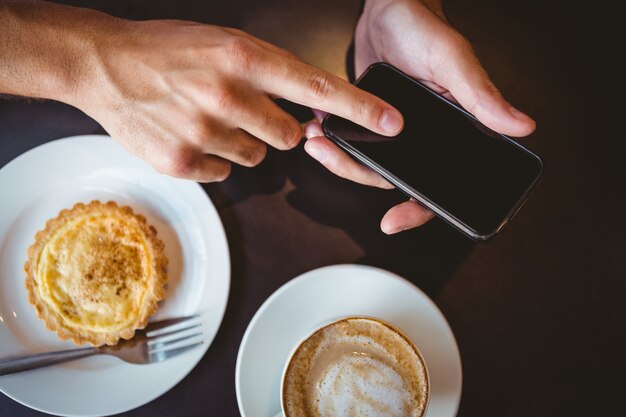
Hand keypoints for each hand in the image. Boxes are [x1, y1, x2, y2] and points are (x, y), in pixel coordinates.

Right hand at [71, 19, 403, 181]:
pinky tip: (191, 133)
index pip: (316, 87)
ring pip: (258, 156)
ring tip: (209, 117)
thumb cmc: (168, 50)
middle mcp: (227, 95)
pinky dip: (215, 157)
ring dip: (242, 141)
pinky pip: (226, 171)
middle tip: (244, 109)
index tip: (389, 122)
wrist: (105, 66)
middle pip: (289, 135)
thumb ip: (269, 73)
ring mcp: (204, 131)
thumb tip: (310, 107)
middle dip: (276, 127)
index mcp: (242, 57)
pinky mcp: (184, 161)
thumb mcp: (224, 42)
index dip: (358, 108)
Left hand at [304, 0, 535, 233]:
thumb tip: (522, 126)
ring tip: (318, 142)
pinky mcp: (369, 122)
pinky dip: (335, 143)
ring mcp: (394, 134)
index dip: (420, 209)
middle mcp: (423, 140)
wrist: (387, 9)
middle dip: (362, 177)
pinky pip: (354, 145)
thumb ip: (481, 95)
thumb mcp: (453, 60)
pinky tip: (318, 131)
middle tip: (335, 160)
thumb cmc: (425, 28)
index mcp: (452, 132)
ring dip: (342, 160)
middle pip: (397, 182)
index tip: (393, 221)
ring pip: (370, 166)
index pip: (441, 186)